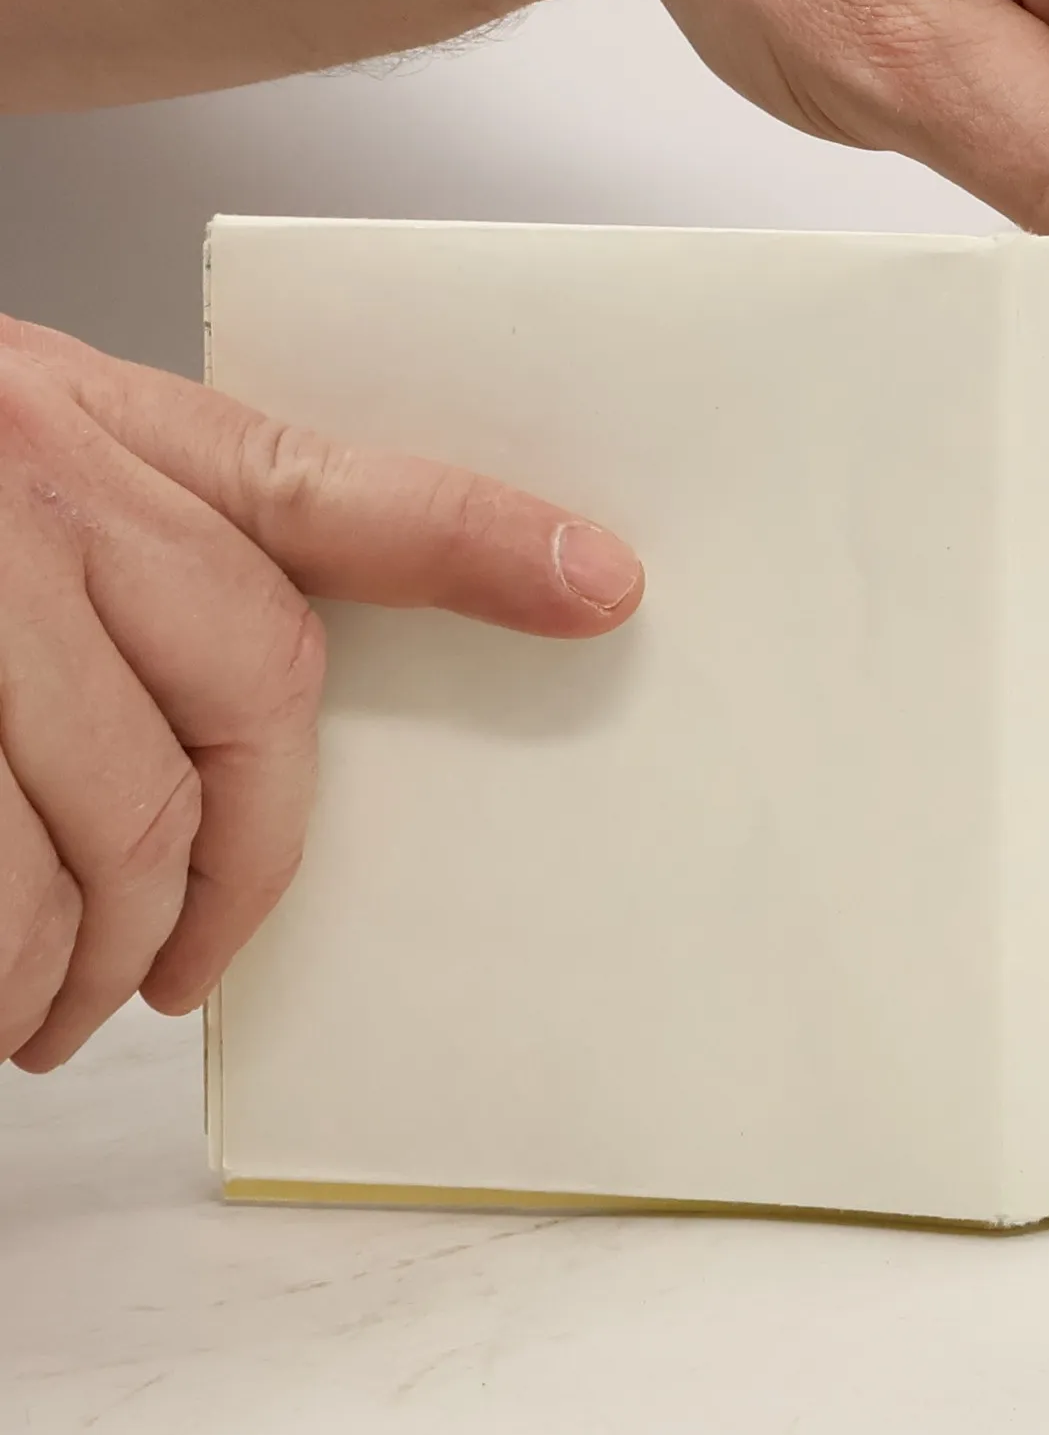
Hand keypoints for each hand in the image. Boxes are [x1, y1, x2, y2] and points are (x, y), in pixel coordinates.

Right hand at [0, 318, 642, 1071]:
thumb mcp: (1, 469)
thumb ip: (138, 567)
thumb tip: (227, 755)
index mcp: (87, 422)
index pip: (328, 485)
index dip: (479, 538)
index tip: (604, 587)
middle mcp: (30, 479)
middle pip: (245, 698)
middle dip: (228, 873)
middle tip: (181, 972)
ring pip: (107, 816)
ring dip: (92, 952)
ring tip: (50, 1013)